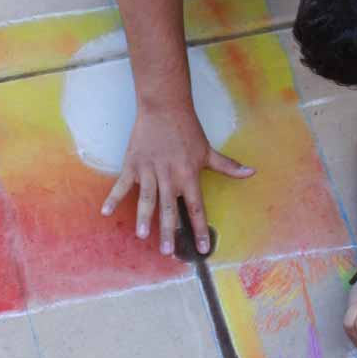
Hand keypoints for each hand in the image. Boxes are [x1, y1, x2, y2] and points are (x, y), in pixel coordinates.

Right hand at [101, 105, 252, 255]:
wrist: (164, 106)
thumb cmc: (187, 129)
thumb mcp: (208, 150)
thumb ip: (228, 166)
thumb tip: (251, 172)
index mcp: (189, 176)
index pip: (197, 208)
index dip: (199, 229)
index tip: (201, 248)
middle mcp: (169, 176)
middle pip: (170, 209)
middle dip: (169, 231)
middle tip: (167, 251)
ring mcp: (149, 171)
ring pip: (147, 199)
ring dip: (144, 218)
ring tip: (141, 235)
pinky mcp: (133, 164)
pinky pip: (122, 184)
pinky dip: (113, 198)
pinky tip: (105, 212)